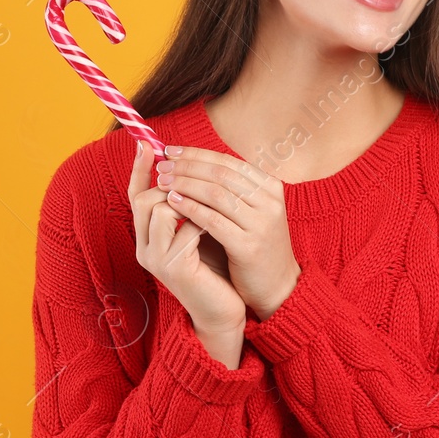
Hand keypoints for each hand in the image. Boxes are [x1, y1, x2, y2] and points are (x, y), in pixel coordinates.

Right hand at [129, 141, 245, 334]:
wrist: (223, 311)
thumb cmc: (214, 268)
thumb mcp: (199, 230)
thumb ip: (190, 205)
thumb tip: (193, 167)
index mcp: (148, 236)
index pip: (135, 195)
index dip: (139, 169)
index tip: (147, 142)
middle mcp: (145, 248)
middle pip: (143, 199)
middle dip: (172, 184)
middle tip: (196, 182)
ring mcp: (156, 260)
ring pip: (161, 209)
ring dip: (190, 201)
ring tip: (212, 208)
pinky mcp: (175, 269)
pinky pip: (186, 230)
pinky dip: (204, 221)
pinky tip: (219, 226)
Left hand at [155, 145, 300, 319]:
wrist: (277, 286)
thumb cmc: (253, 245)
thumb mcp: (247, 211)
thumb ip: (226, 189)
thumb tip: (189, 162)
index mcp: (270, 187)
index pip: (227, 162)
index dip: (196, 154)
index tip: (170, 151)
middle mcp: (270, 201)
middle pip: (220, 174)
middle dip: (187, 167)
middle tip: (161, 166)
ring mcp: (262, 223)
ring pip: (216, 193)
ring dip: (185, 184)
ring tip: (162, 182)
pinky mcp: (249, 246)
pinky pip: (213, 220)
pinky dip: (190, 208)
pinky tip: (173, 202)